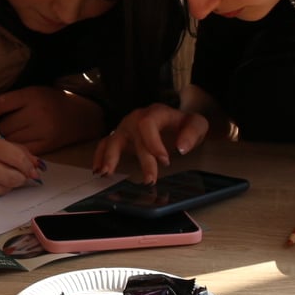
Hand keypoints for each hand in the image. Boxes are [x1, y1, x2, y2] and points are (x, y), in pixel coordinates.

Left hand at [0, 86, 104, 154]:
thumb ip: (13, 102)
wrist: (81, 116)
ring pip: (11, 140)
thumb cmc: (52, 102)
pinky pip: (22, 150)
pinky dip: (16, 149)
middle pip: (4, 126)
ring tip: (9, 136)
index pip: (0, 104)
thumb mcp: (33, 92)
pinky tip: (16, 146)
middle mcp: (37, 113)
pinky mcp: (47, 145)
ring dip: (6, 140)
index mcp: (31, 95)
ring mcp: (42, 130)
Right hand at [0, 129, 43, 197]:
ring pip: (4, 188)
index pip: (16, 156)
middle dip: (22, 177)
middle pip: (14, 175)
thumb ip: (6, 147)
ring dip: (8, 184)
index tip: (35, 168)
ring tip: (0, 176)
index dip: (29, 164)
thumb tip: (34, 161)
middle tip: (23, 175)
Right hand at [93, 104, 208, 181]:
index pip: (148, 124)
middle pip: (133, 136)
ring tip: (106, 174)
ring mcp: (125, 128)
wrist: (174, 120)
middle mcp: (136, 119)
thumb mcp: (196, 123)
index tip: (165, 161)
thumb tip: (181, 148)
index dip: (153, 143)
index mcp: (155, 113)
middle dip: (141, 159)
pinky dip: (99, 157)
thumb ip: (192, 133)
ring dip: (109, 157)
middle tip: (150, 181)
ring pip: (113, 140)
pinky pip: (104, 145)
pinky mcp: (119, 137)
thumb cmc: (183, 123)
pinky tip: (98, 170)